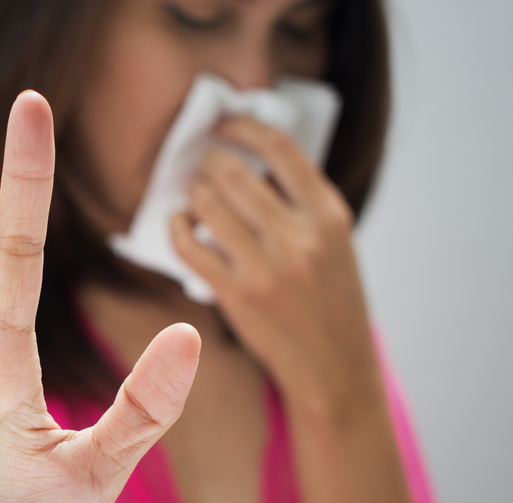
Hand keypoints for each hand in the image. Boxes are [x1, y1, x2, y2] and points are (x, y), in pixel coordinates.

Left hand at [173, 116, 377, 409]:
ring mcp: (266, 267)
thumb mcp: (336, 244)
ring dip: (192, 194)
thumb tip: (251, 165)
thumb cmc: (332, 303)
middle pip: (233, 173)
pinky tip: (180, 226)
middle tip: (203, 167)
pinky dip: (177, 228)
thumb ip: (303, 205)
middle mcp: (300, 237)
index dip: (244, 127)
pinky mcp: (236, 295)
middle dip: (209, 162)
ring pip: (207, 205)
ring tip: (194, 200)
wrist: (336, 368)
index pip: (281, 148)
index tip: (225, 124)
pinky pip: (189, 247)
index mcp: (329, 215)